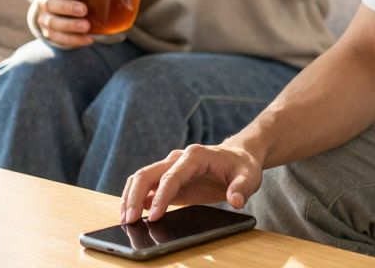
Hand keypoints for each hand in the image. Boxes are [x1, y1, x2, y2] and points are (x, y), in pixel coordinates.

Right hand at [33, 0, 92, 47]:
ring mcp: (45, 19)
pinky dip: (74, 40)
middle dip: (67, 7)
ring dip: (70, 26)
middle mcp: (43, 2)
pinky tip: (88, 39)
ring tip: (87, 26)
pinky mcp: (50, 34)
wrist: (57, 10)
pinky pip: (59, 39)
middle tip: (84, 9)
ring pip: (53, 23)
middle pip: (50, 4)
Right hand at [120, 143, 263, 223]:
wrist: (238, 156)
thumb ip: (242, 188)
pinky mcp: (169, 179)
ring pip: (142, 178)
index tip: (153, 216)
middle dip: (134, 196)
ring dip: (130, 196)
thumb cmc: (242, 166)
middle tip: (128, 220)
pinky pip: (147, 186)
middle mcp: (178, 158)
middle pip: (148, 174)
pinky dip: (136, 198)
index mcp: (195, 156)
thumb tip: (234, 200)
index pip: (172, 176)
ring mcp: (171, 167)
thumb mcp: (250, 176)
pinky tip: (132, 214)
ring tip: (125, 219)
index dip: (160, 196)